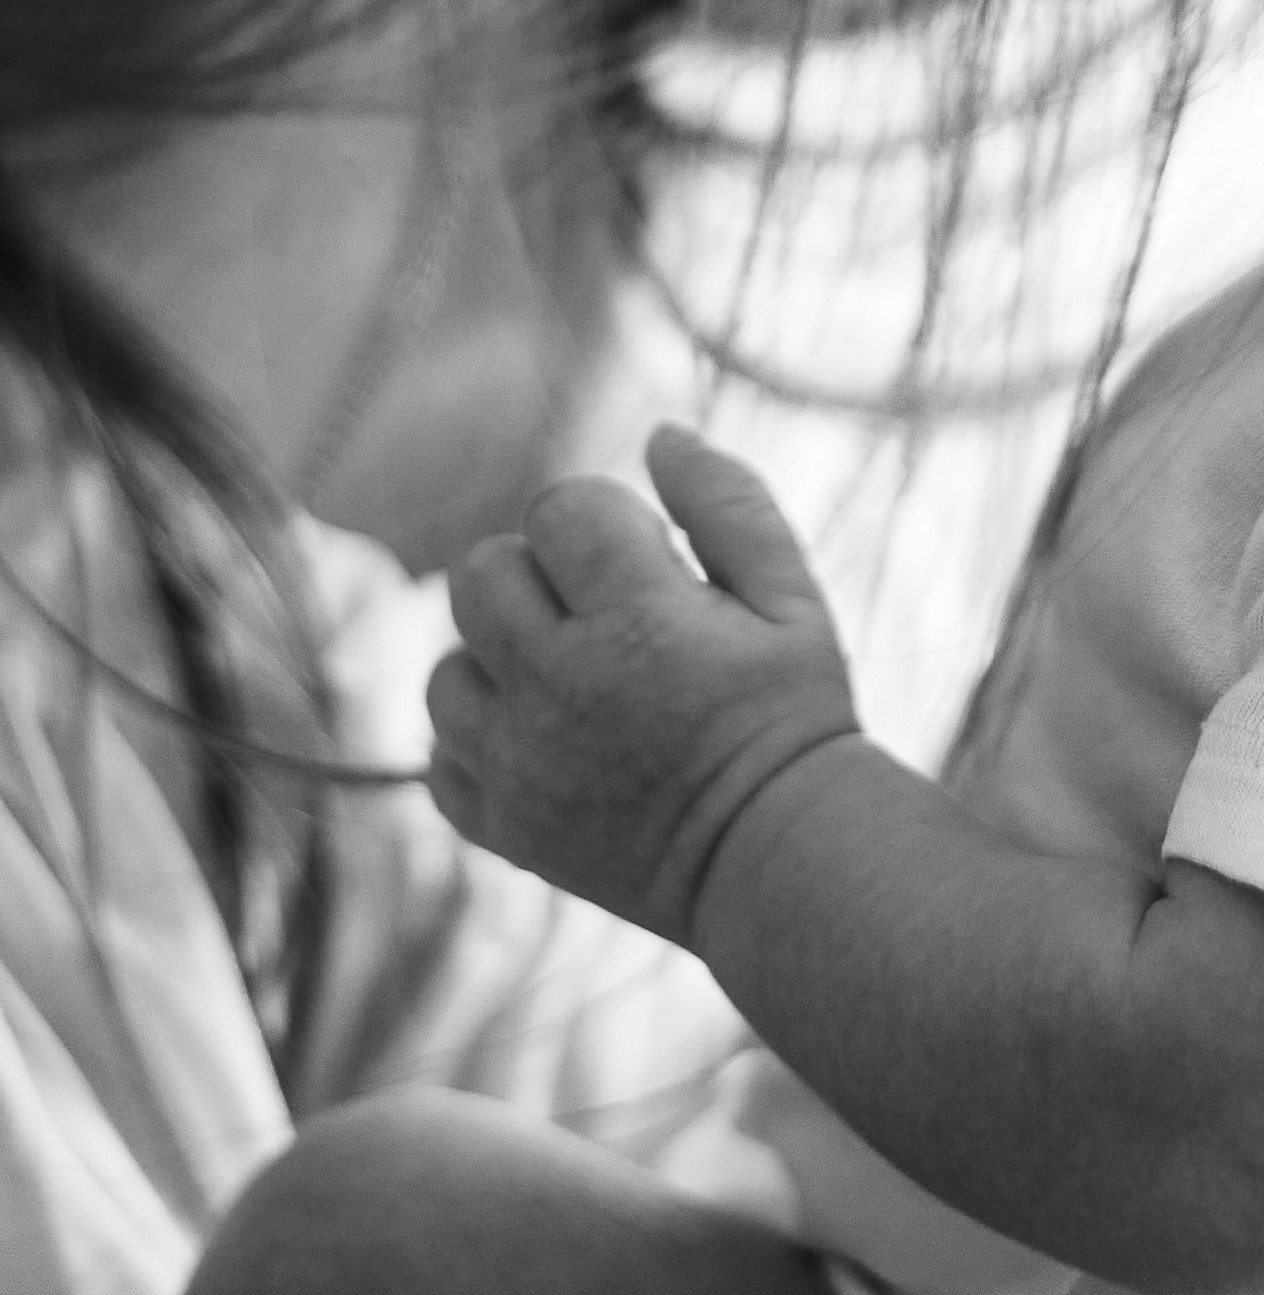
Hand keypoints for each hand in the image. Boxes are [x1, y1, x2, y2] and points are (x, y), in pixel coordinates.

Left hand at [427, 428, 860, 944]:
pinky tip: (546, 741)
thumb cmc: (792, 716)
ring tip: (573, 681)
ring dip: (501, 660)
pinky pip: (440, 757)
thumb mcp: (792, 598)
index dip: (606, 522)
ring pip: (447, 666)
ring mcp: (519, 764)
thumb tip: (661, 433)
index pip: (561, 507)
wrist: (778, 861)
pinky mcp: (501, 826)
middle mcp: (561, 688)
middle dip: (540, 575)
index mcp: (638, 620)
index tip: (653, 565)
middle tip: (605, 615)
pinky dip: (481, 742)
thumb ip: (730, 502)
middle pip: (481, 573)